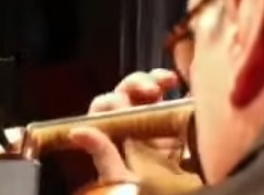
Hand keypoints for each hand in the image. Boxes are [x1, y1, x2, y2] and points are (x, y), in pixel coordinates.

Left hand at [62, 69, 187, 182]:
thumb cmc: (146, 194)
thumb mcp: (122, 181)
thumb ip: (104, 156)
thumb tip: (78, 131)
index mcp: (117, 141)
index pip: (105, 110)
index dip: (112, 99)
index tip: (124, 101)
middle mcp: (136, 131)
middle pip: (128, 95)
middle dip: (137, 83)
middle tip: (152, 90)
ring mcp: (161, 128)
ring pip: (153, 92)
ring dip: (156, 80)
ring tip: (169, 82)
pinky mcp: (185, 127)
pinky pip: (181, 99)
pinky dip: (182, 88)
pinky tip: (185, 87)